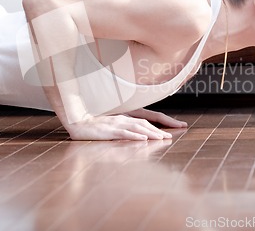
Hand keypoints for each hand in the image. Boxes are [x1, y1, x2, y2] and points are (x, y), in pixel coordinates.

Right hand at [66, 110, 186, 140]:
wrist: (76, 121)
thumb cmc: (93, 125)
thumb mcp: (112, 125)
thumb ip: (125, 128)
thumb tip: (141, 135)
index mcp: (125, 115)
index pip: (148, 117)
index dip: (163, 121)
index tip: (178, 126)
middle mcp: (123, 117)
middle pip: (146, 122)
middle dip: (160, 129)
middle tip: (173, 135)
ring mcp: (116, 123)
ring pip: (138, 127)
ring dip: (151, 133)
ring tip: (163, 138)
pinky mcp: (109, 130)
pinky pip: (124, 133)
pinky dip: (134, 135)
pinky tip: (143, 139)